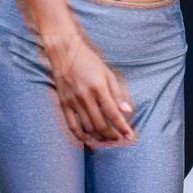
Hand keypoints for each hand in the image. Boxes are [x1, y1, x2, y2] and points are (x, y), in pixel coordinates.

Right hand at [46, 32, 136, 148]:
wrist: (65, 53)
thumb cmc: (89, 62)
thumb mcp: (107, 73)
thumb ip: (117, 93)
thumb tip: (127, 111)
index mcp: (98, 87)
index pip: (113, 113)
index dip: (122, 126)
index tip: (129, 135)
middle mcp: (85, 96)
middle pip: (100, 124)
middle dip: (112, 135)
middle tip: (119, 138)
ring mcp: (73, 101)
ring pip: (87, 127)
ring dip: (99, 136)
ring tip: (107, 139)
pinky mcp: (63, 104)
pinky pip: (72, 125)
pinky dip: (80, 135)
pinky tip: (88, 139)